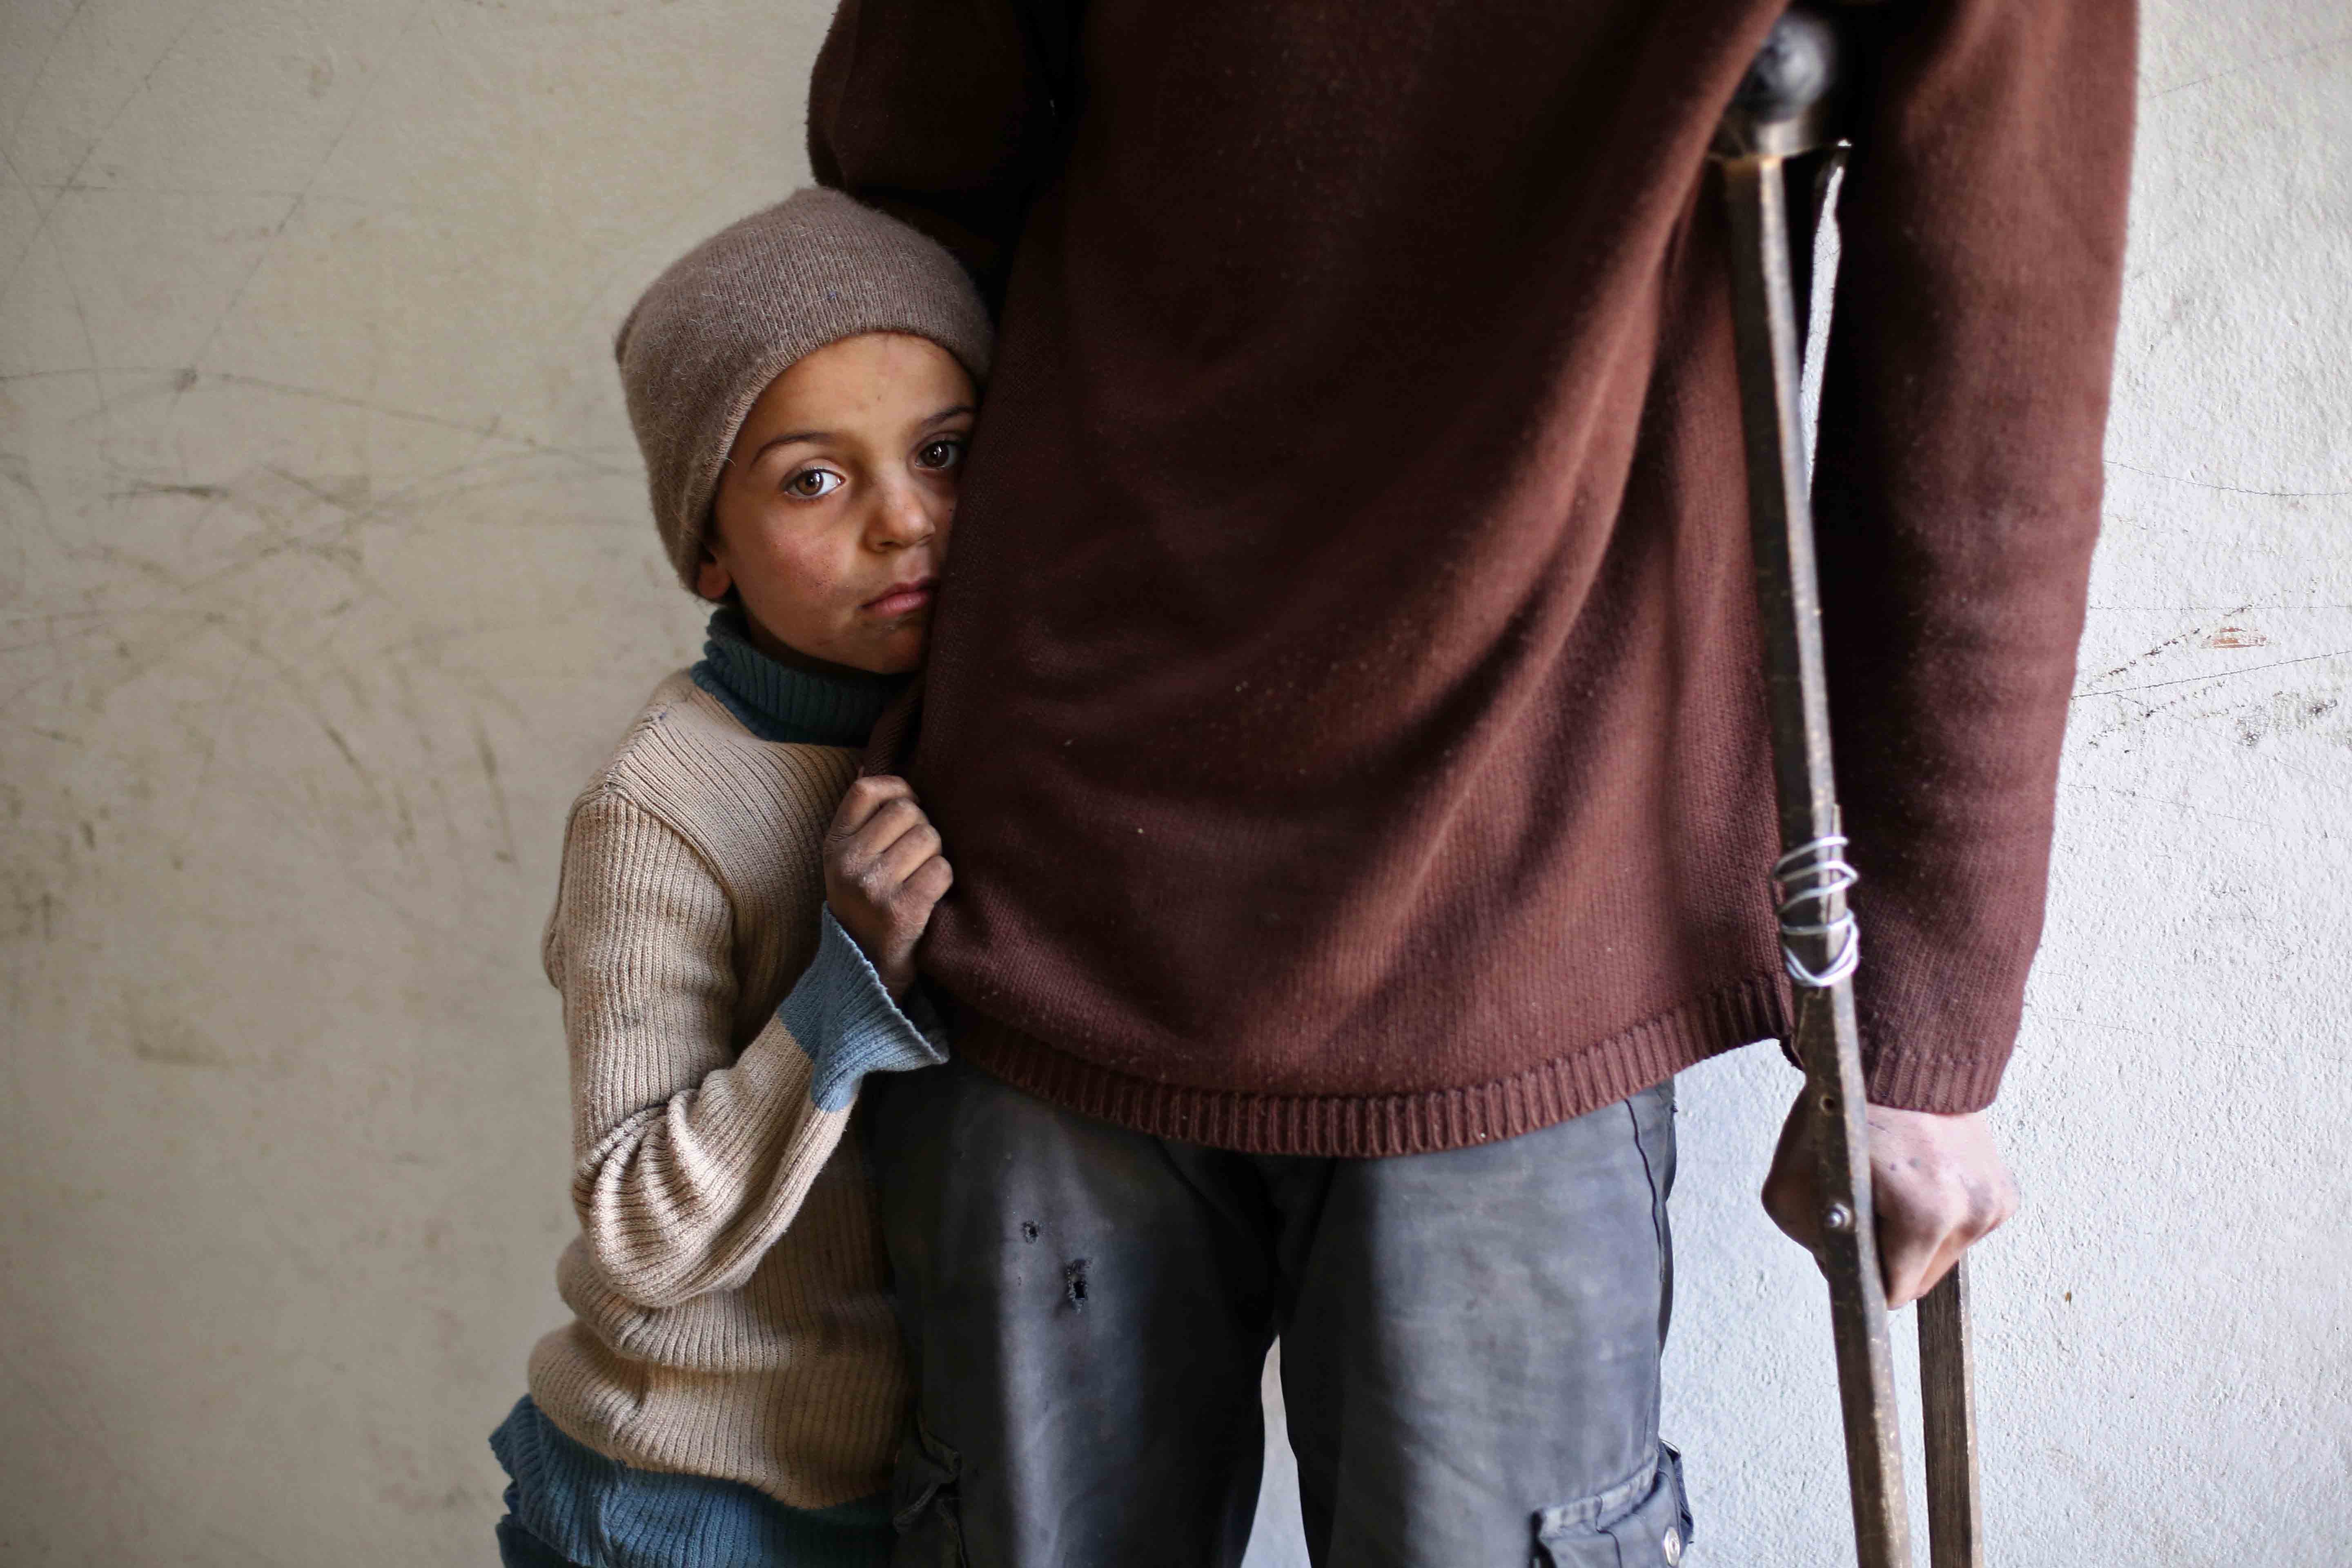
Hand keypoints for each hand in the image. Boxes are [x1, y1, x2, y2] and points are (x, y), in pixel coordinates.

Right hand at [824, 775, 952, 997]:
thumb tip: (868, 764)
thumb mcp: (848, 861)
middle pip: (908, 811)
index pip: (867, 789)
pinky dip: (944, 880)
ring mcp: (873, 887)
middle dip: (923, 828)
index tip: (909, 807)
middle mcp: (848, 863)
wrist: (867, 970)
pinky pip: (941, 870)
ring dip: (936, 855)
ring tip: (920, 876)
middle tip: (916, 855)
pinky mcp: (901, 910)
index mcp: (834, 845)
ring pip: (929, 838)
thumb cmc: (866, 906)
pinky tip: (929, 896)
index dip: (898, 789)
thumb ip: (860, 819)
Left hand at [1761, 1092, 2018, 1308]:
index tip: (1853, 1249)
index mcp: (1924, 1216)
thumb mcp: (1792, 1183)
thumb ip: (1812, 1241)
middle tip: (1867, 1204)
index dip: (1864, 1274)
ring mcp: (1993, 1202)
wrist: (1897, 1053)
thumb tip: (1840, 1269)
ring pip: (1944, 1255)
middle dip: (1890, 1254)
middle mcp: (1970, 1213)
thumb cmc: (1842, 1111)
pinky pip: (1964, 1228)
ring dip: (1916, 1234)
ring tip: (1892, 1185)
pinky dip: (1941, 1214)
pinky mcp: (2005, 1190)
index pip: (1895, 1293)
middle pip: (1922, 1279)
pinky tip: (1919, 1179)